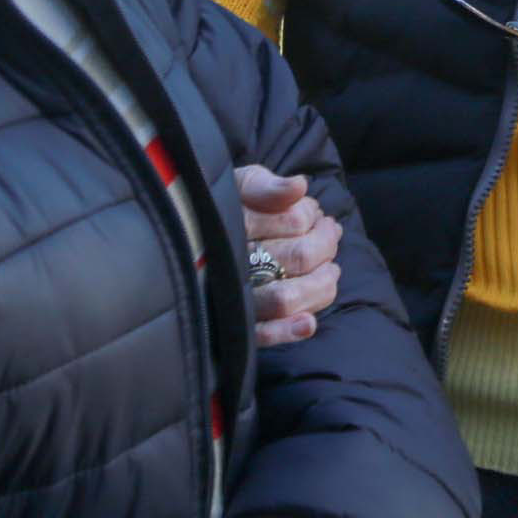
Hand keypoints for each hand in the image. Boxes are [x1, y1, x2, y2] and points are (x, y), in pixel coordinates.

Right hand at [237, 164, 343, 346]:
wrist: (186, 232)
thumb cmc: (226, 206)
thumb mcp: (241, 184)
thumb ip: (267, 186)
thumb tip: (299, 186)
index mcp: (234, 225)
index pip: (295, 221)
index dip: (312, 215)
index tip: (315, 212)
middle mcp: (233, 263)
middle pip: (299, 256)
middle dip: (326, 243)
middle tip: (330, 233)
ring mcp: (233, 296)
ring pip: (287, 298)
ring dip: (321, 284)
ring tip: (331, 269)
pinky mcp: (237, 324)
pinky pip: (262, 333)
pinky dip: (287, 331)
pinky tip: (308, 324)